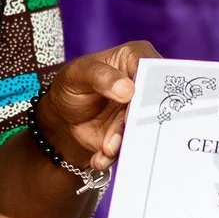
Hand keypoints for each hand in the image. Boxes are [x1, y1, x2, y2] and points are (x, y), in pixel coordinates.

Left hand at [37, 40, 159, 176]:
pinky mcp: (130, 136)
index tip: (143, 104)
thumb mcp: (79, 73)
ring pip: (141, 130)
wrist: (63, 112)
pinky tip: (100, 158)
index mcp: (137, 59)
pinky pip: (127, 148)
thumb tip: (128, 89)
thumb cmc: (74, 81)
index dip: (153, 88)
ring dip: (124, 142)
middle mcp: (145, 87)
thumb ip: (101, 77)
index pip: (155, 71)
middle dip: (139, 122)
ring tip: (107, 147)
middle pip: (153, 104)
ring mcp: (139, 114)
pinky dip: (113, 156)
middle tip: (125, 130)